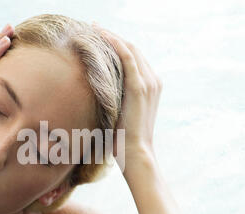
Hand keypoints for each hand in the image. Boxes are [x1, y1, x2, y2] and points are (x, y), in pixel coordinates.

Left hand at [92, 23, 162, 164]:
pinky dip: (115, 43)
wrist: (136, 154)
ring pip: (130, 48)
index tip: (98, 38)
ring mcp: (148, 83)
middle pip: (132, 49)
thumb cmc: (124, 141)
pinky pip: (127, 56)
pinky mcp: (139, 87)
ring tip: (93, 28)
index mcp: (150, 87)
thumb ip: (113, 102)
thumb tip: (92, 98)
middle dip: (112, 36)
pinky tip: (100, 35)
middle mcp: (153, 81)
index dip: (116, 45)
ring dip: (111, 36)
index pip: (133, 58)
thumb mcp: (119, 115)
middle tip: (92, 28)